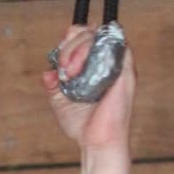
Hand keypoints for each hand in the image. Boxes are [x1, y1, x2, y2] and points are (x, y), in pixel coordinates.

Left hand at [43, 24, 135, 154]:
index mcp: (94, 66)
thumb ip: (53, 85)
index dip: (68, 40)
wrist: (96, 142)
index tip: (58, 58)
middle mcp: (106, 60)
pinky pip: (116, 43)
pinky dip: (95, 49)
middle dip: (69, 45)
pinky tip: (82, 68)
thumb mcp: (60, 102)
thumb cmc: (83, 125)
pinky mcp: (126, 67)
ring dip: (79, 46)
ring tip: (70, 72)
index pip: (83, 37)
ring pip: (99, 33)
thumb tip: (47, 72)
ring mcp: (117, 62)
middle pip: (88, 31)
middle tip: (64, 68)